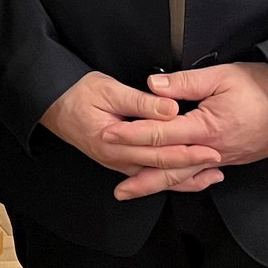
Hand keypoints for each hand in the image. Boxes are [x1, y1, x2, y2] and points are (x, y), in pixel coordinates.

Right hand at [41, 71, 223, 200]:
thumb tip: (170, 108)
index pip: (158, 150)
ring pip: (155, 177)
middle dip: (192, 167)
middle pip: (161, 168)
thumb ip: (142, 102)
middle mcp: (116, 159)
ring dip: (184, 178)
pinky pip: (147, 174)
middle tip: (217, 162)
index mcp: (115, 141)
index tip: (210, 147)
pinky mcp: (117, 161)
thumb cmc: (76, 93)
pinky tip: (183, 175)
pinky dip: (168, 177)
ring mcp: (116, 163)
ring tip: (210, 176)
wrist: (50, 103)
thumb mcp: (109, 90)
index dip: (187, 150)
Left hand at [104, 63, 267, 181]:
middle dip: (140, 177)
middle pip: (170, 168)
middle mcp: (214, 150)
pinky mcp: (231, 159)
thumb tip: (152, 86)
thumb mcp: (222, 76)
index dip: (133, 135)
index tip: (110, 135)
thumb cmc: (263, 86)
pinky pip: (200, 174)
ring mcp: (224, 158)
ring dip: (157, 185)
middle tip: (117, 187)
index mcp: (207, 128)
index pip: (162, 134)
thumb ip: (184, 82)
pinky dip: (182, 182)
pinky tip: (170, 185)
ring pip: (184, 176)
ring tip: (133, 192)